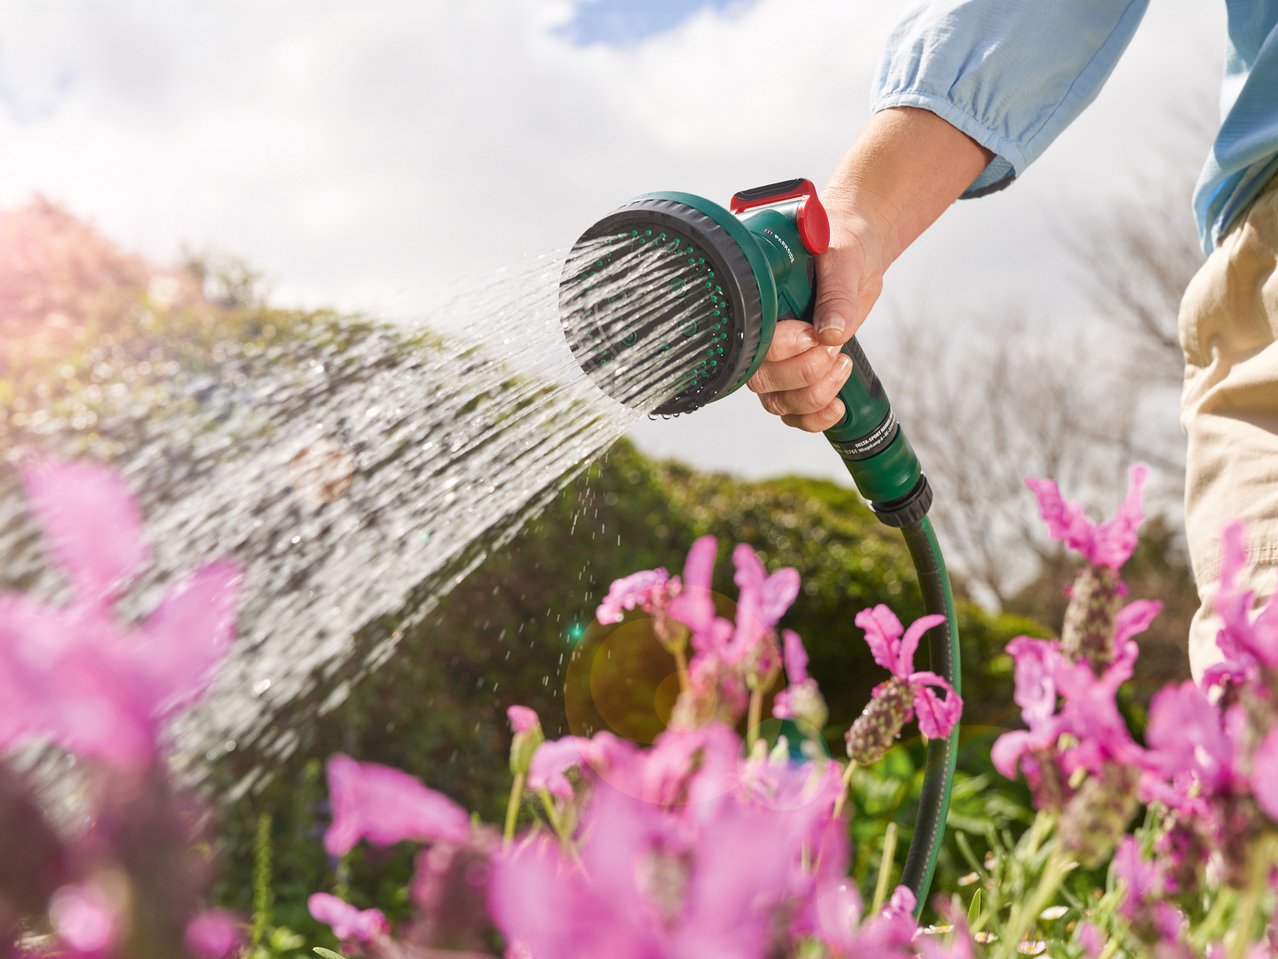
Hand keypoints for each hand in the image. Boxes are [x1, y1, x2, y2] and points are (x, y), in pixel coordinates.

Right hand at [747, 209, 884, 431]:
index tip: (812, 333)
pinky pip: (794, 415)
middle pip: (762, 380)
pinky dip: (815, 418)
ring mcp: (778, 360)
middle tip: (834, 348)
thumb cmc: (841, 242)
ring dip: (814, 394)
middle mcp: (760, 335)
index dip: (781, 349)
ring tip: (843, 364)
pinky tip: (838, 406)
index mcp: (758, 302)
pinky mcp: (799, 376)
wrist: (858, 250)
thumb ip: (836, 294)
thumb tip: (832, 333)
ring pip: (778, 402)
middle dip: (804, 372)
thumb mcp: (842, 257)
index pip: (752, 341)